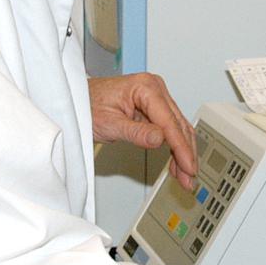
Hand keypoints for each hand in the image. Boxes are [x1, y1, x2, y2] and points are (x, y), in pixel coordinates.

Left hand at [87, 74, 197, 188]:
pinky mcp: (154, 107)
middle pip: (179, 125)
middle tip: (189, 177)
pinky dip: (174, 146)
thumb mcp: (109, 123)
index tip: (188, 166)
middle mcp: (155, 89)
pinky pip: (170, 128)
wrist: (76, 100)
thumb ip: (136, 132)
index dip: (181, 147)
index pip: (170, 122)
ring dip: (183, 152)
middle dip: (186, 154)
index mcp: (146, 87)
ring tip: (185, 175)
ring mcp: (156, 97)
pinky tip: (177, 163)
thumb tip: (160, 140)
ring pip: (178, 128)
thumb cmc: (87, 105)